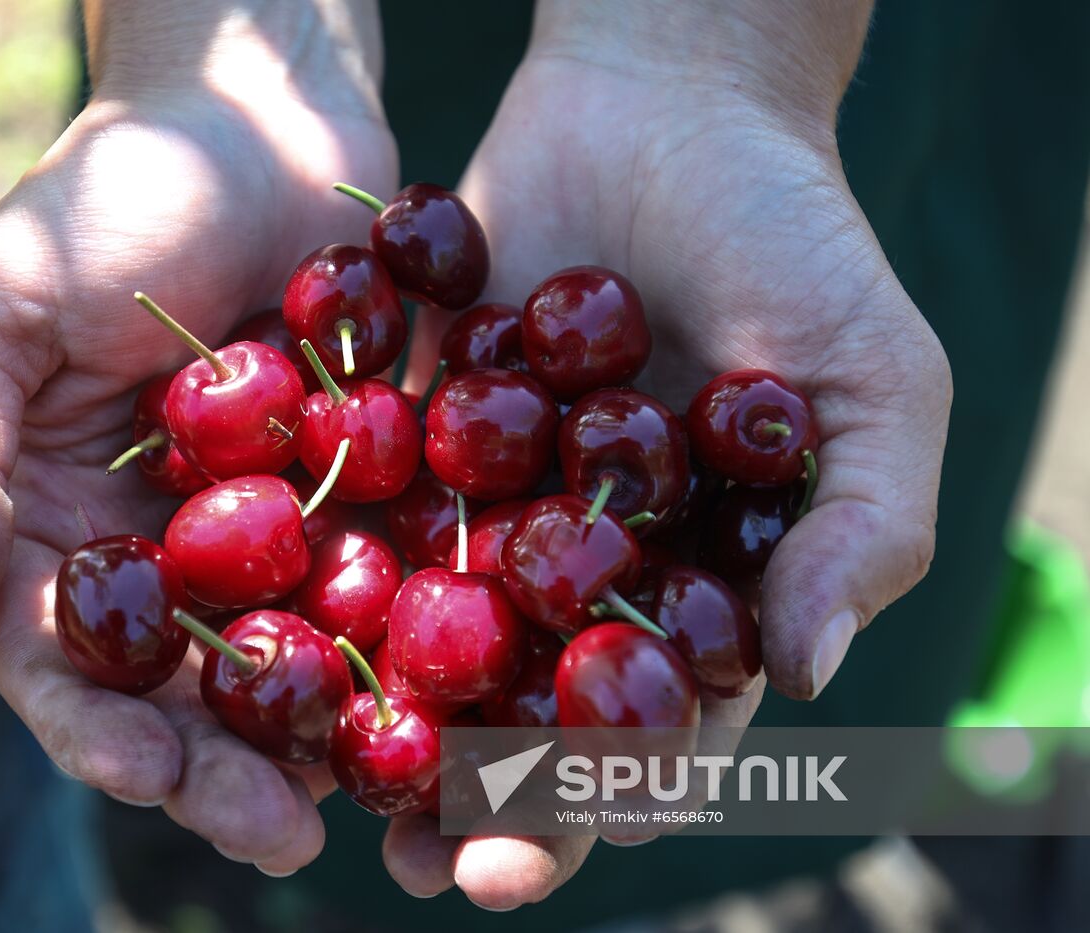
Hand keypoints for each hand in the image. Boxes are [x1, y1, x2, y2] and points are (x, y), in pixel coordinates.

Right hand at [0, 1, 394, 874]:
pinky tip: (458, 704)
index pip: (62, 660)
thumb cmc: (109, 192)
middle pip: (184, 693)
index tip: (150, 773)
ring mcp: (275, 536)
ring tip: (376, 800)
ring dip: (328, 740)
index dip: (100, 730)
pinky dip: (418, 649)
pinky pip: (393, 588)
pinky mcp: (373, 500)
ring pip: (294, 667)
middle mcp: (164, 553)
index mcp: (57, 526)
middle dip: (223, 769)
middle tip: (282, 833)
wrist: (260, 110)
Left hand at [393, 0, 949, 907]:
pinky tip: (286, 645)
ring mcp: (487, 507)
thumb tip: (808, 674)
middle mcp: (581, 565)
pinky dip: (329, 582)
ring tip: (348, 795)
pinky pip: (365, 521)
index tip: (594, 828)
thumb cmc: (793, 237)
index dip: (634, 781)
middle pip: (536, 707)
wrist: (661, 101)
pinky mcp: (409, 438)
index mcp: (693, 582)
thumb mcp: (869, 375)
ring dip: (395, 725)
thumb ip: (858, 524)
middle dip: (497, 792)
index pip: (668, 716)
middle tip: (444, 868)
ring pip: (437, 642)